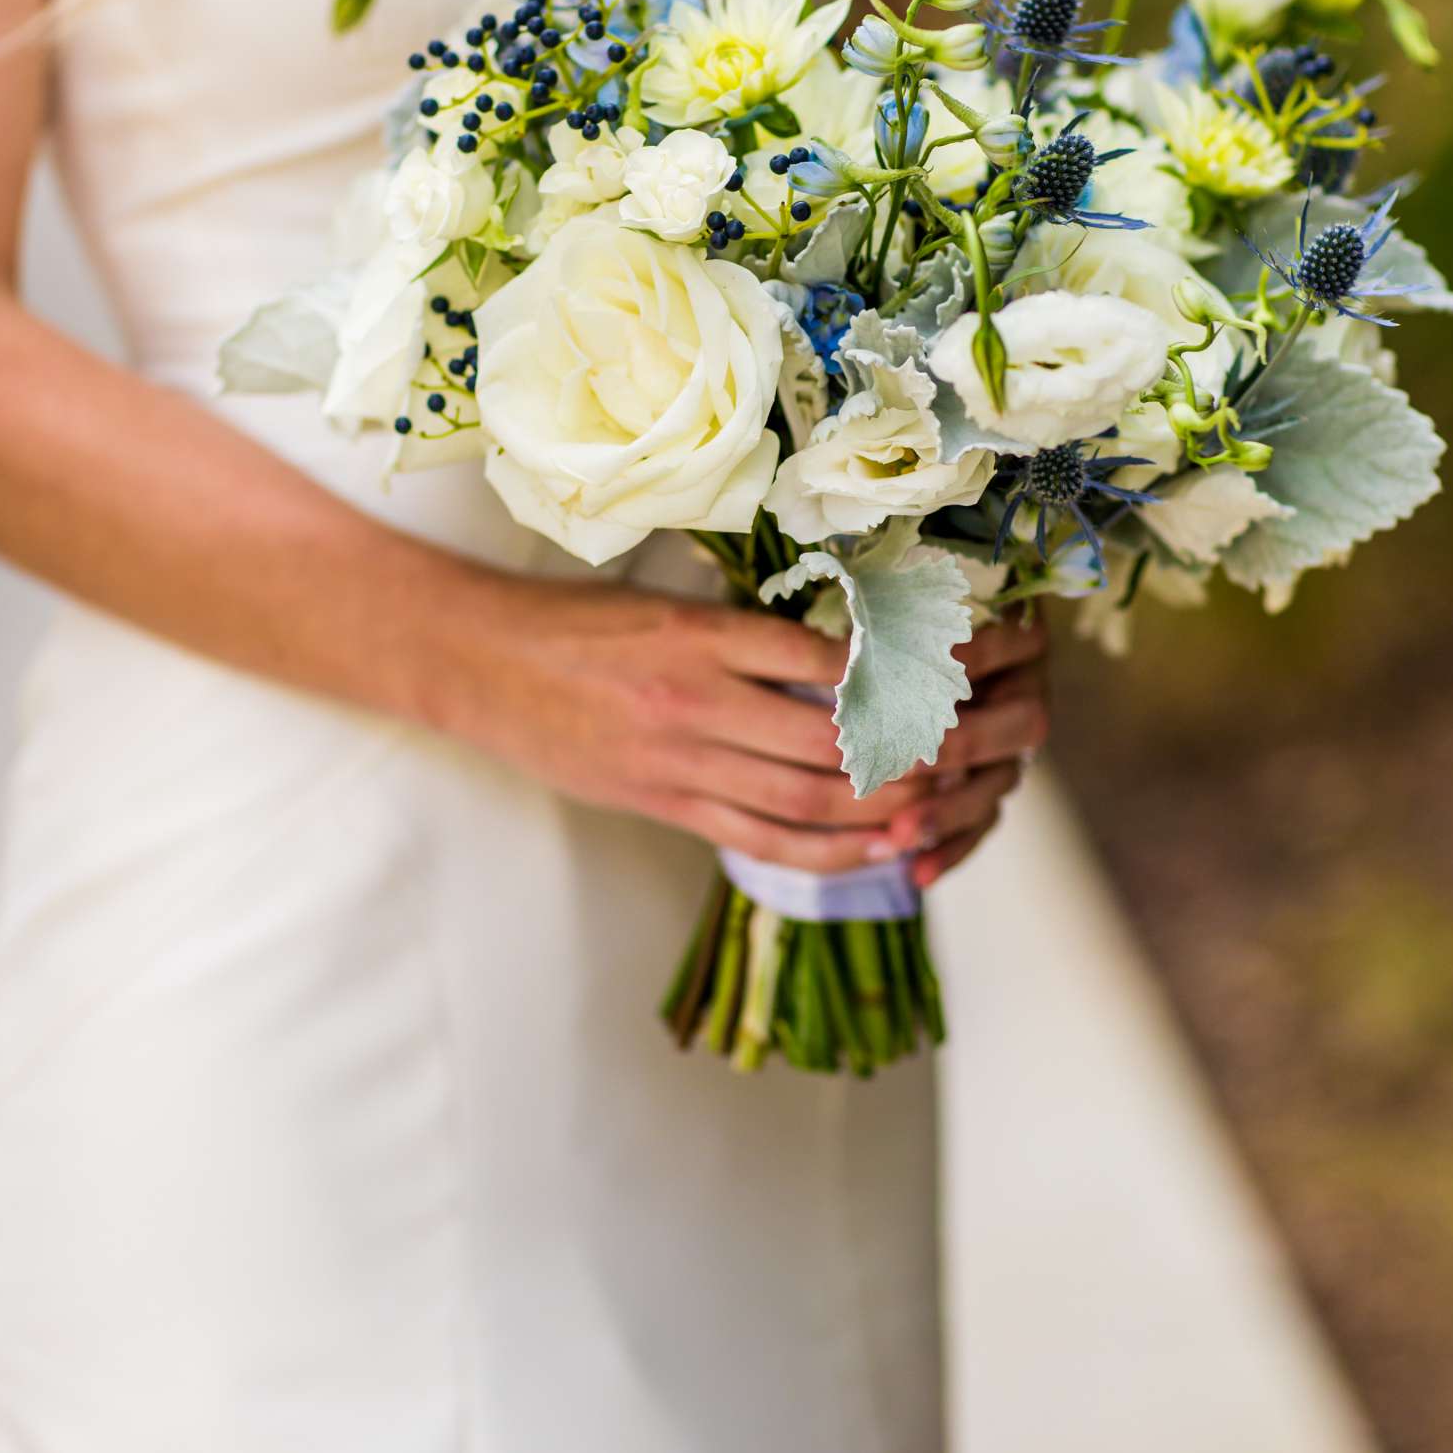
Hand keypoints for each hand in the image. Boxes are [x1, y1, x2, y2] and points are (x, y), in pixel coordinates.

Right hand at [453, 577, 1046, 876]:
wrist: (479, 662)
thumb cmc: (576, 623)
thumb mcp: (666, 603)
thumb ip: (745, 632)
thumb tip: (844, 651)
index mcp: (702, 633)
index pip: (823, 657)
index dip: (897, 673)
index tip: (955, 671)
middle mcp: (697, 699)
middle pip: (829, 737)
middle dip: (909, 749)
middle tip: (973, 750)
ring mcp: (680, 759)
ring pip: (804, 797)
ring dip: (880, 807)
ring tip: (941, 803)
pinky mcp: (664, 802)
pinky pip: (761, 838)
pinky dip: (828, 849)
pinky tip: (876, 849)